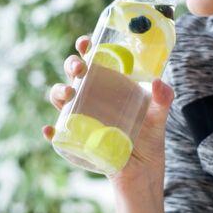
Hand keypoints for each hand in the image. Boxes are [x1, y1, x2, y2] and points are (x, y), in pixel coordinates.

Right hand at [41, 35, 174, 186]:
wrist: (142, 170)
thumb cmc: (149, 137)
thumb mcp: (159, 117)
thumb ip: (163, 99)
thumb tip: (159, 82)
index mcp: (109, 85)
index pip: (94, 60)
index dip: (86, 48)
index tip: (86, 43)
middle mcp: (92, 98)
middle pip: (74, 76)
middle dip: (72, 66)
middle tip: (81, 69)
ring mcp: (82, 118)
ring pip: (61, 100)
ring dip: (58, 93)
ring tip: (68, 94)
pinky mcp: (77, 139)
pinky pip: (58, 134)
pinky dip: (51, 131)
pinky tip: (49, 130)